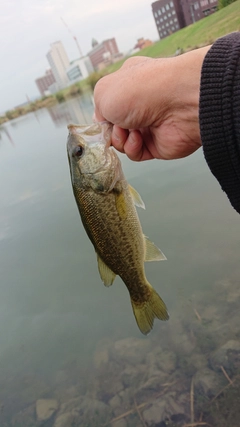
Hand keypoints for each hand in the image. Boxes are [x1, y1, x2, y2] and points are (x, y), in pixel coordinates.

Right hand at [94, 46, 210, 160]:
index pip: (108, 104)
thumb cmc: (141, 90)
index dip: (102, 115)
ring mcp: (149, 126)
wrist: (180, 103)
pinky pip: (136, 153)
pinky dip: (132, 148)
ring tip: (128, 130)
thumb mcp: (103, 92)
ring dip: (120, 139)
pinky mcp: (157, 145)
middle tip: (116, 124)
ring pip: (122, 142)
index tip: (101, 119)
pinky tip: (139, 138)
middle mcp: (140, 105)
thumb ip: (97, 109)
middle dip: (110, 129)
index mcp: (128, 84)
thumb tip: (104, 124)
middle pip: (113, 126)